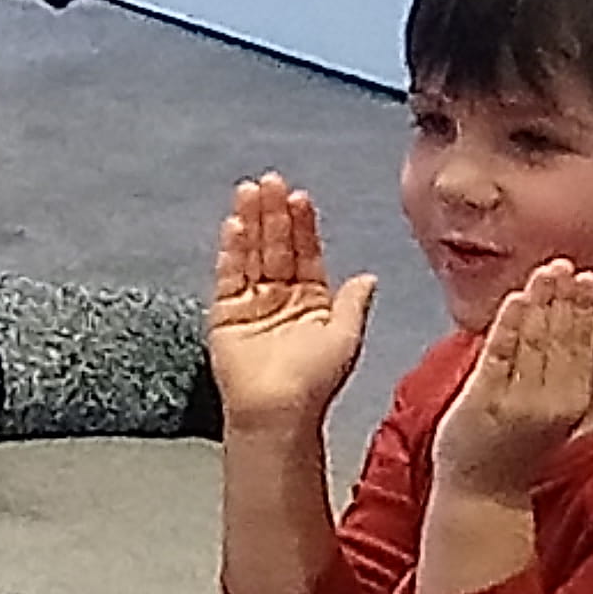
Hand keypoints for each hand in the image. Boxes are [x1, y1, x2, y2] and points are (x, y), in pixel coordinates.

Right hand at [201, 176, 376, 437]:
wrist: (278, 411)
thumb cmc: (315, 382)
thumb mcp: (346, 338)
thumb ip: (353, 304)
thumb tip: (368, 276)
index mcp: (312, 300)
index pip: (306, 252)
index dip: (303, 225)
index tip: (300, 197)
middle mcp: (281, 296)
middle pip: (276, 245)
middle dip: (273, 213)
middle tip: (270, 181)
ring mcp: (252, 302)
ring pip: (252, 253)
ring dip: (250, 222)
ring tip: (248, 191)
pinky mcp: (225, 313)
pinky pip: (228, 275)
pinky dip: (231, 251)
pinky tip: (234, 227)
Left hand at [425, 261, 592, 506]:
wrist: (483, 491)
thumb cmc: (517, 443)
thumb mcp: (556, 402)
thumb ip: (578, 361)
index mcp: (571, 399)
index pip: (581, 345)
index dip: (583, 309)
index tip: (586, 274)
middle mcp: (551, 401)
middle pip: (560, 340)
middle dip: (563, 299)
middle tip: (564, 263)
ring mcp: (517, 402)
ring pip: (534, 345)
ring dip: (539, 305)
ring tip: (545, 272)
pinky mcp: (484, 402)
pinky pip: (499, 358)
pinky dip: (508, 327)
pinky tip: (514, 301)